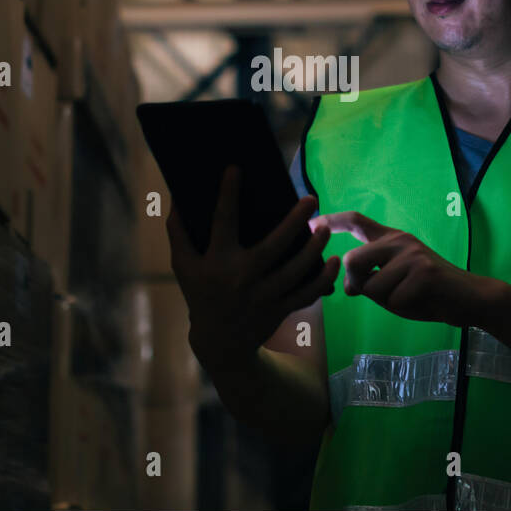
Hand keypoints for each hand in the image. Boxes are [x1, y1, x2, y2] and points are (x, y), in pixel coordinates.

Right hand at [167, 166, 340, 373]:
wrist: (219, 342)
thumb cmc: (201, 294)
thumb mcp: (183, 266)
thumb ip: (179, 232)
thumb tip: (177, 198)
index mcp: (217, 262)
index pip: (222, 222)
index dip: (227, 194)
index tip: (235, 168)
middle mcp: (242, 278)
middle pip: (273, 247)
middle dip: (294, 223)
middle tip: (311, 199)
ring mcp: (264, 296)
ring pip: (295, 271)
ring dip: (314, 249)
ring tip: (325, 227)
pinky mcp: (280, 309)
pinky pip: (306, 294)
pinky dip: (322, 280)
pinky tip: (333, 262)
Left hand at [309, 211, 496, 326]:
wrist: (470, 298)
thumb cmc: (428, 293)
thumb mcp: (394, 283)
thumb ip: (370, 278)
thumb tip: (347, 287)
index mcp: (392, 239)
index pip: (357, 221)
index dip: (332, 221)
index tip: (312, 224)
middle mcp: (400, 240)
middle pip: (352, 261)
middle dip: (357, 284)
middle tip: (378, 293)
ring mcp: (412, 254)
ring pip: (372, 286)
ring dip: (385, 301)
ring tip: (409, 297)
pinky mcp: (424, 273)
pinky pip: (394, 300)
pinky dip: (404, 309)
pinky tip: (422, 301)